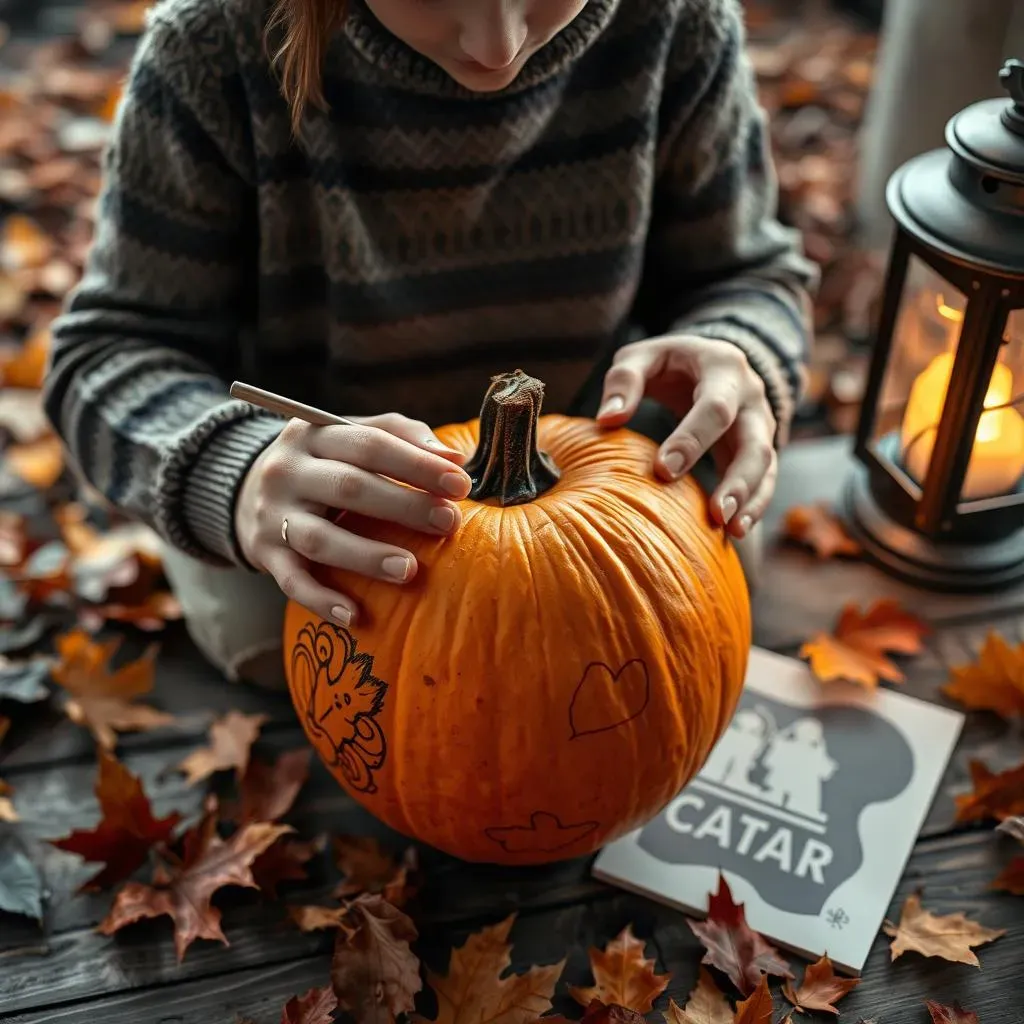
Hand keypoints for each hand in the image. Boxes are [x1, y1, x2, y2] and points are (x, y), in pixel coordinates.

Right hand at [235, 412, 471, 626]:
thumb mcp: (351, 436)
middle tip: (448, 523)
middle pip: (349, 487)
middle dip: (403, 505)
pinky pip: (292, 582)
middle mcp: (288, 470)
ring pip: (320, 538)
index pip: (371, 443)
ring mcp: (272, 515)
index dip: (417, 463)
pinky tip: (355, 616)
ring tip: (409, 570)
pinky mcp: (264, 554)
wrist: (244, 489)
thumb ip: (401, 437)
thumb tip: (454, 460)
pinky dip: (322, 600)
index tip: (460, 485)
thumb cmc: (323, 462)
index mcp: (315, 434)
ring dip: (366, 556)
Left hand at [595, 334, 776, 538]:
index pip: (714, 407)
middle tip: (715, 512)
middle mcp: (751, 396)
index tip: (663, 471)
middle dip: (738, 479)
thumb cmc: (668, 362)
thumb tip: (607, 420)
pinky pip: (765, 479)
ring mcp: (760, 423)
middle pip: (754, 441)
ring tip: (732, 530)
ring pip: (766, 465)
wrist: (707, 359)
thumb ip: (624, 381)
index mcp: (723, 366)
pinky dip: (753, 506)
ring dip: (751, 499)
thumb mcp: (643, 356)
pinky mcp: (759, 447)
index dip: (692, 440)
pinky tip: (734, 533)